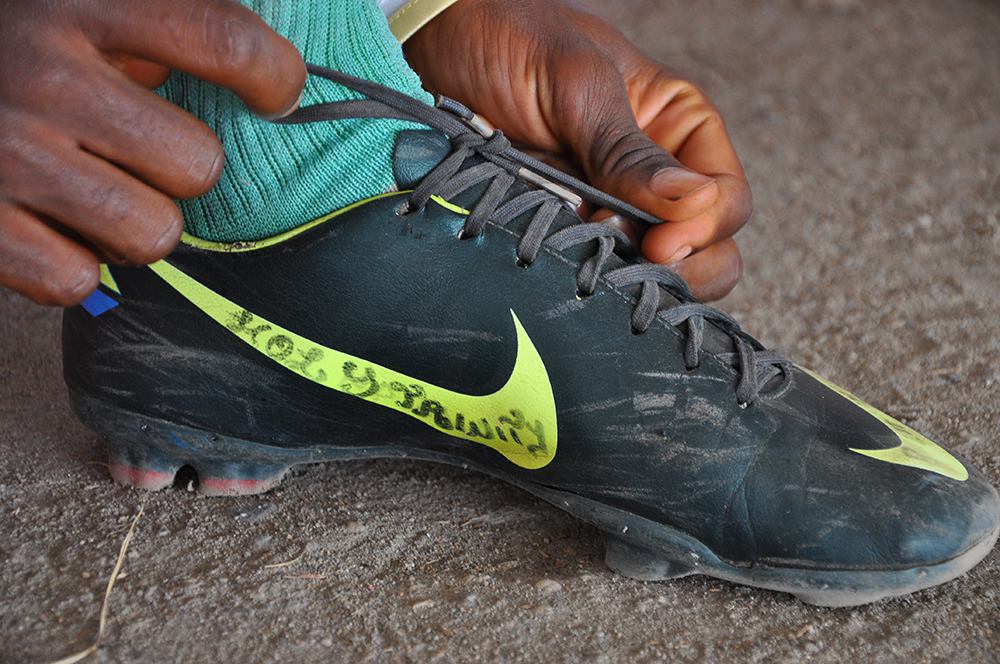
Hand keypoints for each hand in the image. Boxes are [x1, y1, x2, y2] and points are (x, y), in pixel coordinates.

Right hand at [0, 0, 304, 305]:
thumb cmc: (1, 38)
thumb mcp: (70, 1)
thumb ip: (147, 24)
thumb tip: (255, 68)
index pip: (224, 40)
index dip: (274, 77)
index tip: (276, 95)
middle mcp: (45, 77)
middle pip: (200, 164)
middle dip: (178, 162)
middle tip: (133, 146)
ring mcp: (8, 157)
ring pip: (155, 233)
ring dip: (135, 219)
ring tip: (92, 188)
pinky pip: (79, 279)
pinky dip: (71, 262)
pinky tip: (43, 222)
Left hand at [405, 0, 750, 299]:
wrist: (432, 47)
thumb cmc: (509, 40)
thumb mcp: (575, 83)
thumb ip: (628, 148)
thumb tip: (695, 204)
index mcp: (677, 128)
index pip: (726, 200)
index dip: (705, 230)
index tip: (660, 242)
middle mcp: (650, 177)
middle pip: (704, 251)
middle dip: (674, 268)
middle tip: (621, 257)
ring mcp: (604, 210)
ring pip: (648, 274)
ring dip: (624, 278)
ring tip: (580, 253)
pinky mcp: (559, 232)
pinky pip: (587, 273)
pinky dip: (579, 280)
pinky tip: (555, 264)